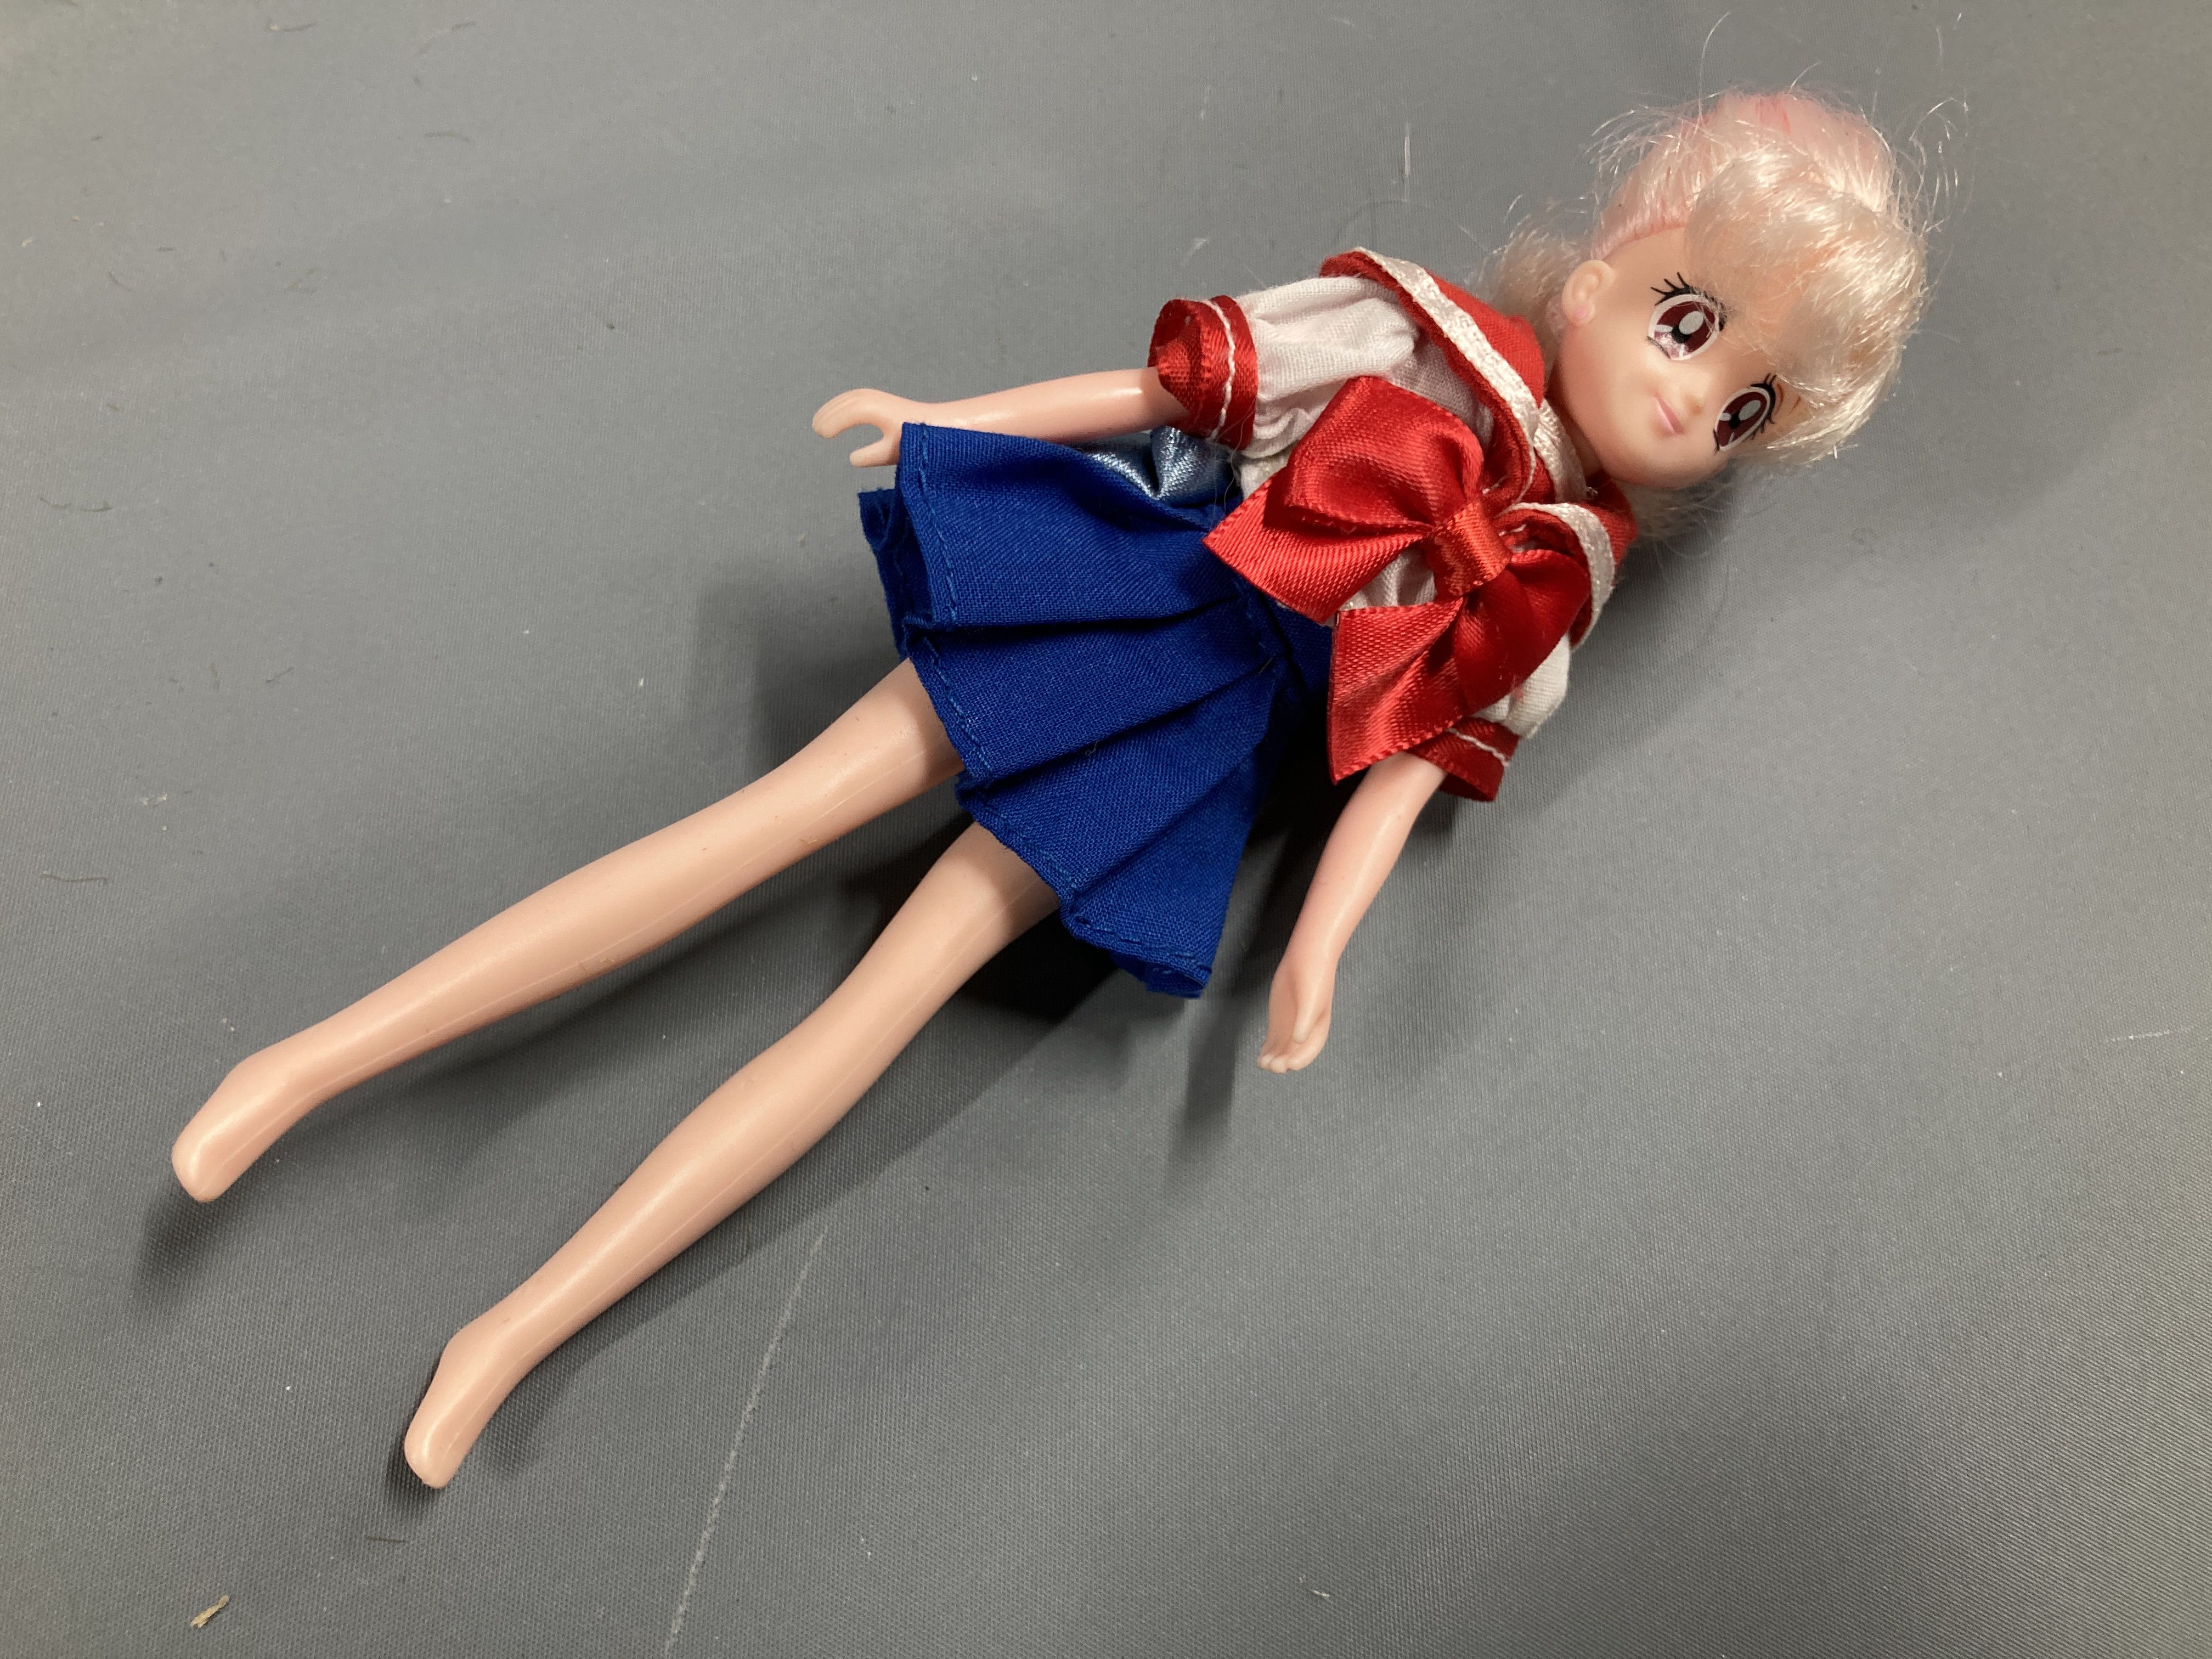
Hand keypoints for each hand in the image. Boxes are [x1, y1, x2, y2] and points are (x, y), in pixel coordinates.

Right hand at [811, 388, 934, 466]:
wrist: (942, 424)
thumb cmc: (920, 440)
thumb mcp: (895, 452)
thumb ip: (872, 456)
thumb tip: (852, 459)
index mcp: (881, 412)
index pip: (851, 413)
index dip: (834, 422)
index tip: (822, 435)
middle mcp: (879, 401)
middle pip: (848, 402)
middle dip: (829, 413)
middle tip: (816, 430)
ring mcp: (881, 398)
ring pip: (851, 398)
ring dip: (834, 407)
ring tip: (820, 421)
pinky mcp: (883, 401)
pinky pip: (857, 397)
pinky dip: (843, 404)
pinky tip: (837, 413)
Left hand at [1258, 949, 1335, 1072]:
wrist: (1306, 958)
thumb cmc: (1315, 979)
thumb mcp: (1312, 1001)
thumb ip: (1305, 1021)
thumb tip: (1298, 1040)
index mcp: (1319, 1029)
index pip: (1310, 1051)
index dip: (1300, 1060)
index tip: (1289, 1064)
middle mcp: (1305, 1031)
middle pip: (1293, 1053)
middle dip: (1283, 1061)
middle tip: (1272, 1064)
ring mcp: (1290, 1026)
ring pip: (1281, 1049)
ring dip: (1273, 1058)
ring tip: (1263, 1063)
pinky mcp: (1279, 1020)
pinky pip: (1273, 1039)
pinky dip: (1267, 1050)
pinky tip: (1260, 1058)